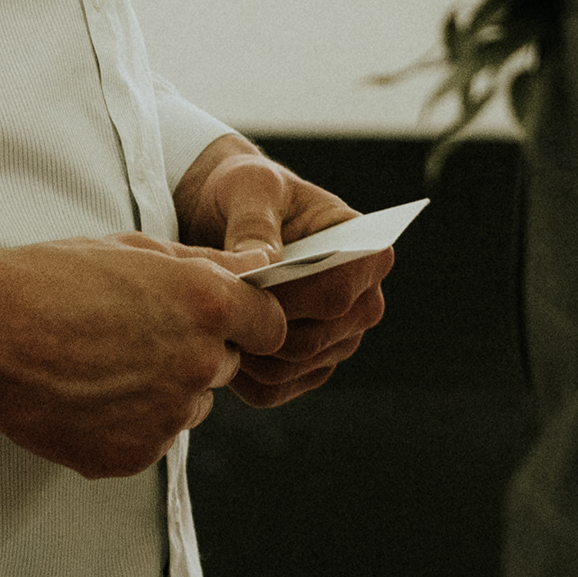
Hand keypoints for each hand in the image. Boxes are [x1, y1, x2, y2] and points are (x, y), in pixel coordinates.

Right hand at [0, 232, 287, 480]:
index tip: (221, 320)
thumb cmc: (52, 278)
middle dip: (193, 352)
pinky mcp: (134, 456)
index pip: (270, 326)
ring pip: (186, 406)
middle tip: (131, 333)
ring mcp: (167, 417)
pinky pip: (149, 439)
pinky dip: (125, 423)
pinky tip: (83, 393)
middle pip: (222, 366)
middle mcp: (197, 364)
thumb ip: (206, 265)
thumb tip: (258, 269)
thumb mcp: (133, 249)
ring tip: (99, 362)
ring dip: (161, 389)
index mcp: (206, 305)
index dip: (247, 321)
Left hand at [172, 136, 394, 409]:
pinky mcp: (308, 367)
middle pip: (313, 340)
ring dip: (244, 350)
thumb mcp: (249, 185)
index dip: (284, 298)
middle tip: (210, 304)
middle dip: (256, 324)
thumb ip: (255, 221)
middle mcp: (364, 303)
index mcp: (369, 252)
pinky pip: (273, 391)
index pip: (335, 294)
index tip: (239, 283)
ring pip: (290, 369)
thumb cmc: (247, 192)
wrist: (228, 216)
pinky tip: (215, 341)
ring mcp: (340, 340)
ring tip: (208, 317)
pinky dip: (238, 375)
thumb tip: (262, 264)